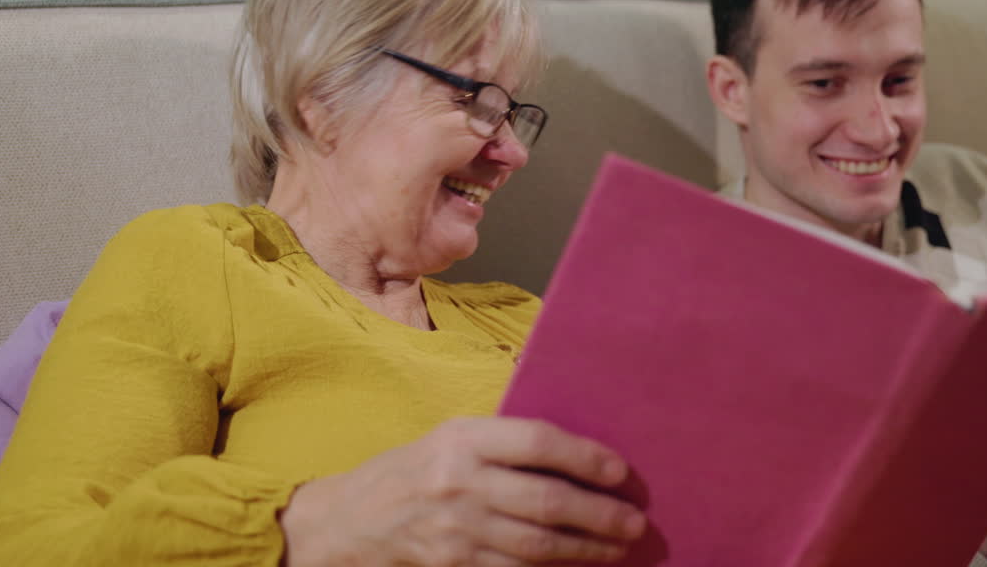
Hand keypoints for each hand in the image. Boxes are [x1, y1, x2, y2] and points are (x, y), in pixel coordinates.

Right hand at [280, 416, 644, 565]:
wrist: (352, 521)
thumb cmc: (418, 469)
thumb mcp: (454, 436)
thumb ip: (506, 440)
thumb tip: (580, 449)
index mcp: (464, 440)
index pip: (537, 442)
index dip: (585, 457)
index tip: (620, 471)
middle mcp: (460, 484)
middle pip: (546, 501)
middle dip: (599, 514)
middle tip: (634, 521)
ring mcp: (457, 532)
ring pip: (537, 545)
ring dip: (586, 549)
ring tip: (619, 546)